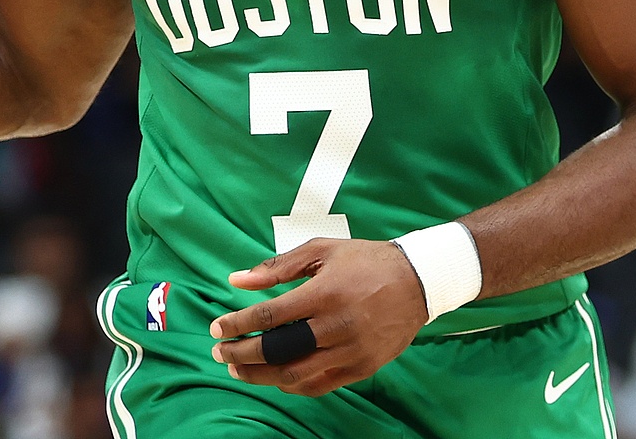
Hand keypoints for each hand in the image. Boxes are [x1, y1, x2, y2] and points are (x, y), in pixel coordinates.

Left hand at [207, 238, 427, 396]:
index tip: (217, 327)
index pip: (270, 316)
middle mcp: (337, 326)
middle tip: (220, 351)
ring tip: (239, 368)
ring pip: (295, 374)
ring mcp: (351, 351)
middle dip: (242, 354)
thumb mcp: (322, 250)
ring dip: (260, 375)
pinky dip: (291, 384)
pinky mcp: (362, 368)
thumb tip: (237, 280)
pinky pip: (319, 385)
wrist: (417, 282)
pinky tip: (274, 376)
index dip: (238, 324)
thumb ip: (277, 267)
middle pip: (277, 351)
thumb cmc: (365, 260)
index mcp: (325, 293)